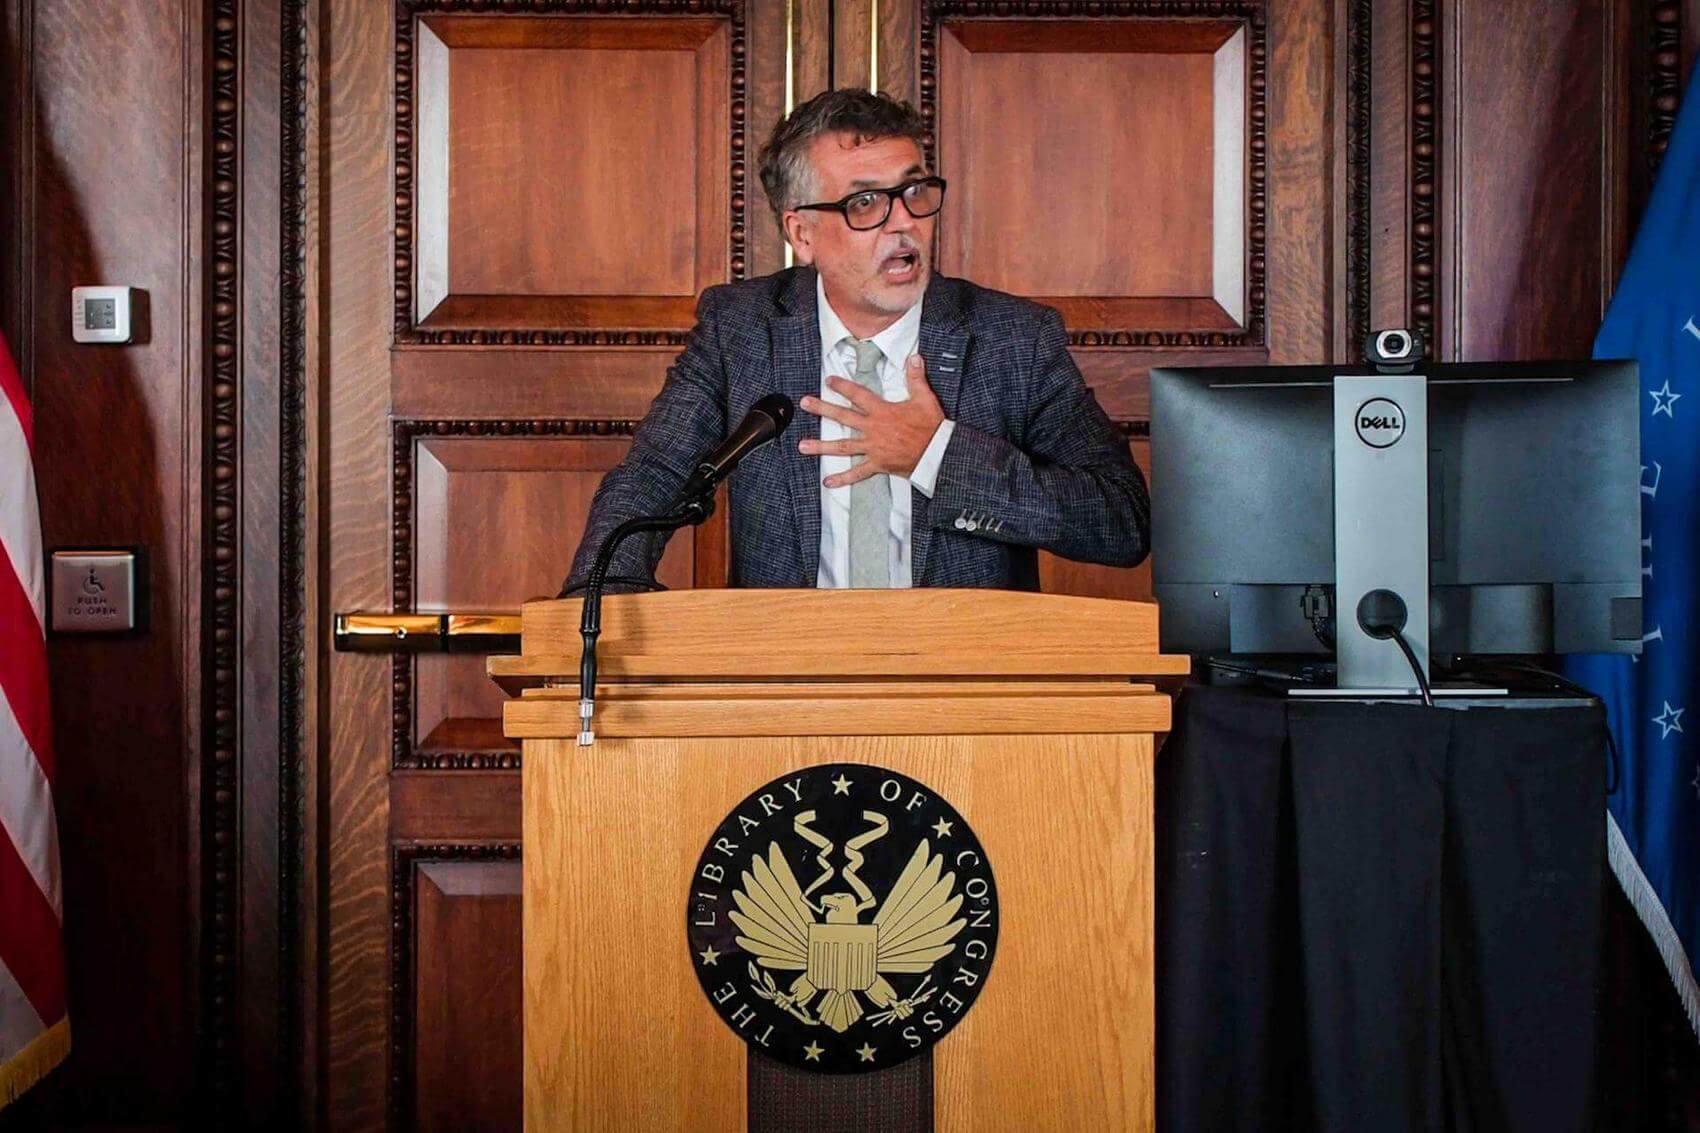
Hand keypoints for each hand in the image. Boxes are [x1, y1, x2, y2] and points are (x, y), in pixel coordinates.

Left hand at [798, 354, 945, 486]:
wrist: (938, 452)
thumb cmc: (931, 427)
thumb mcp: (925, 398)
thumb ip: (916, 377)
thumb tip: (914, 357)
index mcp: (882, 411)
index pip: (858, 395)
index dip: (843, 387)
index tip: (829, 381)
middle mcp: (873, 428)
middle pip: (843, 417)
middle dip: (822, 409)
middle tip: (805, 404)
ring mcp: (873, 448)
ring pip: (843, 446)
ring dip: (821, 446)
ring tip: (802, 446)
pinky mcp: (878, 464)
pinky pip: (858, 473)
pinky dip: (843, 478)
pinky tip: (828, 481)